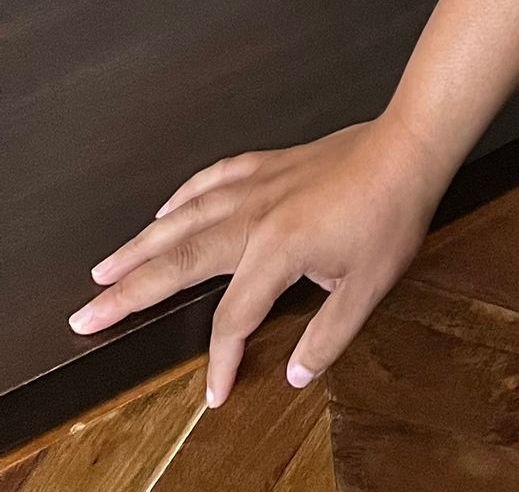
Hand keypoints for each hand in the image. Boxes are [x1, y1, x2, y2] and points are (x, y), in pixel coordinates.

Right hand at [67, 115, 450, 407]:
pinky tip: (165, 209)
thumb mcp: (369, 287)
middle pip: (178, 261)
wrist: (409, 146)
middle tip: (87, 314)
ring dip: (140, 244)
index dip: (221, 361)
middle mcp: (254, 217)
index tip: (215, 394)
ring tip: (104, 267)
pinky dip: (182, 196)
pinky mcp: (268, 164)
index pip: (232, 319)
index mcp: (277, 251)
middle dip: (128, 293)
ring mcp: (257, 185)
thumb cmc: (392, 213)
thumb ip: (328, 336)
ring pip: (183, 217)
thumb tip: (297, 375)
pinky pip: (212, 178)